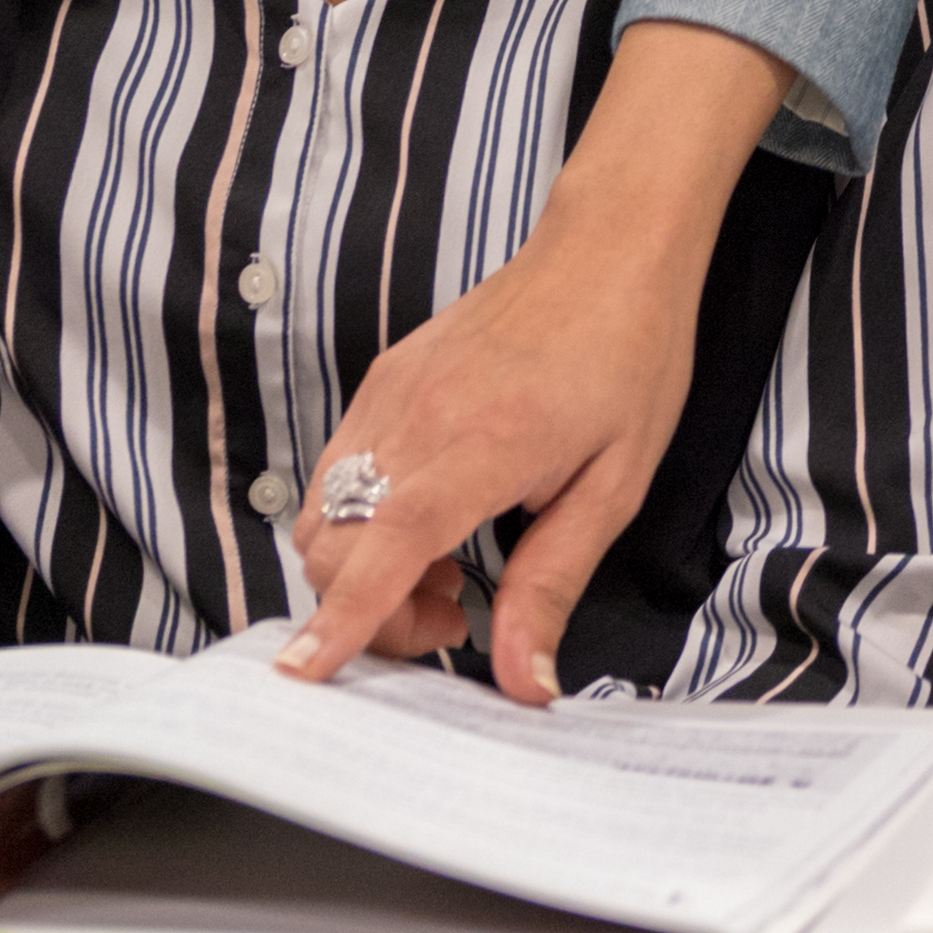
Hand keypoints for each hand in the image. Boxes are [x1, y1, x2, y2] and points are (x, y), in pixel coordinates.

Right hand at [276, 23, 785, 699]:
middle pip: (334, 545)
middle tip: (453, 616)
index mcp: (481, 444)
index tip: (304, 672)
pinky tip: (433, 518)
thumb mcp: (612, 487)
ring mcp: (391, 393)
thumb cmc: (628, 360)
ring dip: (362, 566)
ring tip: (450, 570)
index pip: (386, 545)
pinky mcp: (384, 378)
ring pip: (323, 509)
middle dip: (368, 610)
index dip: (343, 617)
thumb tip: (525, 681)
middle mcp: (417, 416)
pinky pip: (339, 467)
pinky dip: (362, 518)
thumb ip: (551, 586)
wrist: (608, 251)